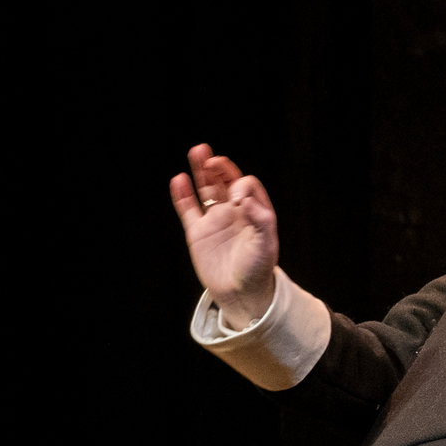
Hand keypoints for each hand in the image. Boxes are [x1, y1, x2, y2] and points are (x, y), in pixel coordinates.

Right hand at [169, 144, 279, 326]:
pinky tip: (179, 179)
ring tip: (198, 151)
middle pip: (225, 181)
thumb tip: (246, 198)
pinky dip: (182, 195)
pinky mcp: (197, 232)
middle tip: (213, 159)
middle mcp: (234, 212)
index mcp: (254, 212)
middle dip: (220, 168)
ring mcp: (215, 220)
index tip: (237, 200)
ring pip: (206, 190)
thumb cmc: (258, 271)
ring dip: (202, 171)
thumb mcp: (266, 246)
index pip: (247, 186)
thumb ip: (262, 221)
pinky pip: (188, 209)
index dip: (241, 185)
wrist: (241, 294)